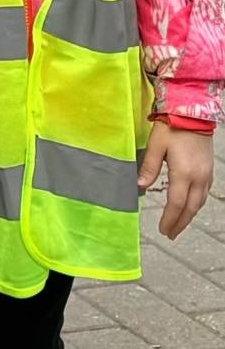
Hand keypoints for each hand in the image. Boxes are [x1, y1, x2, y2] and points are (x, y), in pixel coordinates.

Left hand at [142, 123, 213, 239]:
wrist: (192, 113)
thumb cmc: (172, 127)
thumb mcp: (155, 146)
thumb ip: (148, 167)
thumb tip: (140, 186)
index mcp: (184, 173)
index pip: (176, 204)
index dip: (170, 219)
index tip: (163, 230)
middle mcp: (199, 178)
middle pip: (190, 208)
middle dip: (180, 223)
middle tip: (171, 234)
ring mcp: (206, 175)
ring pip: (199, 203)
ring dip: (189, 216)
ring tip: (178, 225)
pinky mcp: (208, 170)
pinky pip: (204, 194)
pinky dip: (195, 204)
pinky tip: (189, 206)